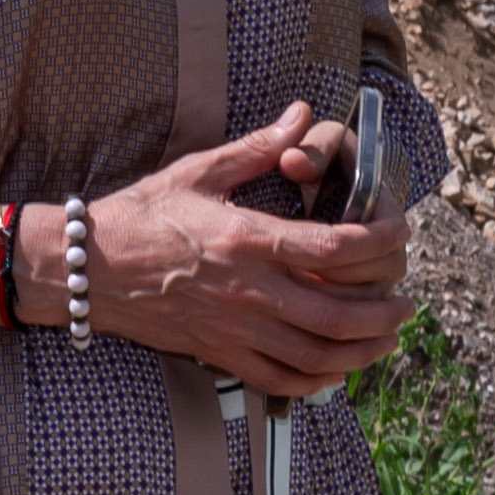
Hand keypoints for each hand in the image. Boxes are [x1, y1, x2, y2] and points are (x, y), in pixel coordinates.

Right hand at [85, 102, 409, 401]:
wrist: (87, 269)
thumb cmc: (141, 215)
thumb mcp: (200, 172)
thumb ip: (257, 148)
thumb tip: (300, 115)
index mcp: (249, 239)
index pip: (336, 247)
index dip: (380, 244)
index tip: (400, 237)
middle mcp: (249, 291)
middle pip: (338, 313)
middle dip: (385, 311)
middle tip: (407, 301)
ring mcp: (235, 329)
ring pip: (317, 354)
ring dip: (363, 351)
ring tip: (386, 337)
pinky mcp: (218, 354)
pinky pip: (279, 379)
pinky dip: (318, 380)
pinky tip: (337, 368)